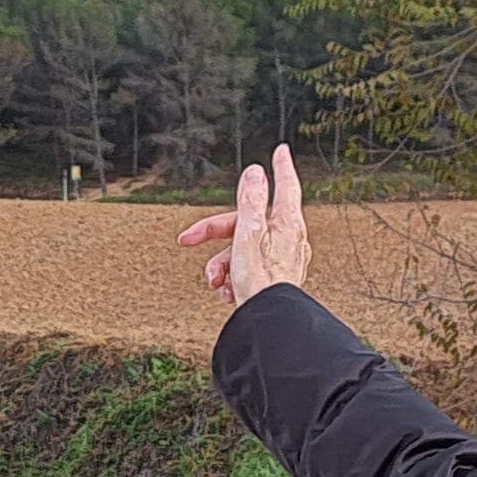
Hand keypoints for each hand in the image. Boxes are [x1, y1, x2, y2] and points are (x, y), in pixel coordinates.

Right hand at [180, 145, 311, 307]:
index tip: (280, 151)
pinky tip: (227, 292)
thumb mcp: (248, 234)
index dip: (281, 167)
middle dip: (215, 232)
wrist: (270, 325)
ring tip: (217, 282)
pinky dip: (232, 279)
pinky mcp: (273, 282)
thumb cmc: (261, 283)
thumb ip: (250, 201)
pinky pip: (247, 270)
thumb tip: (255, 172)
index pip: (286, 185)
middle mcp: (289, 239)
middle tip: (188, 239)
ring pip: (242, 248)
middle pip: (247, 221)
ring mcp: (282, 261)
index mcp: (286, 223)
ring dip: (221, 264)